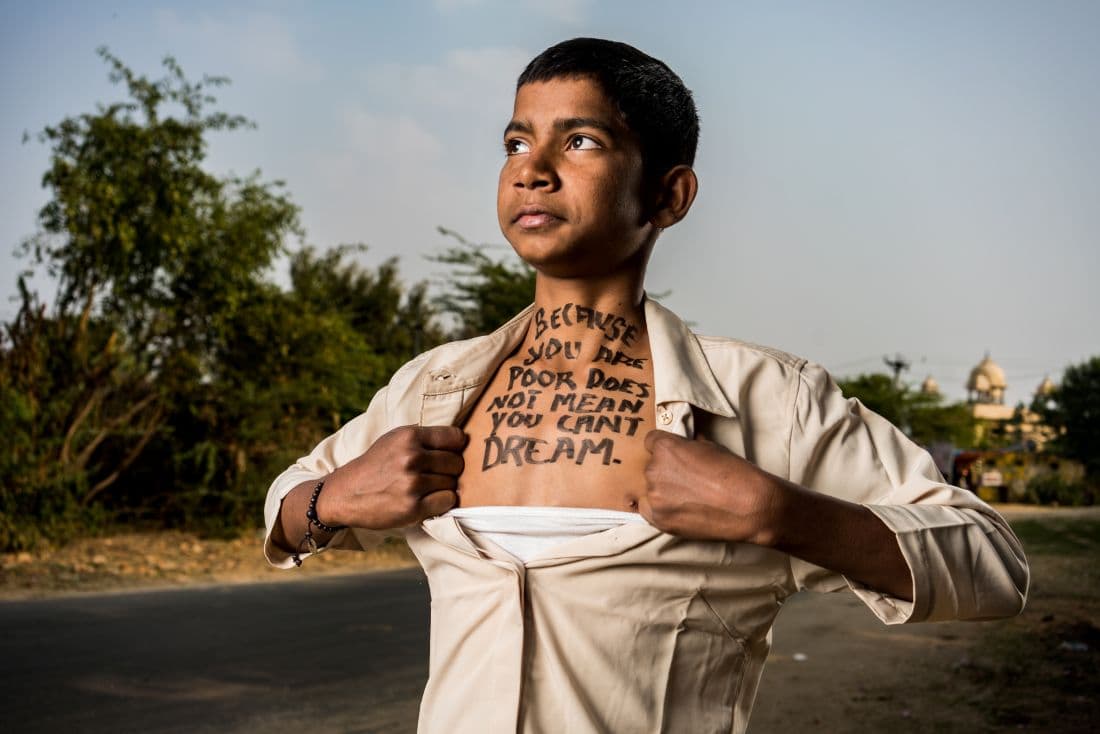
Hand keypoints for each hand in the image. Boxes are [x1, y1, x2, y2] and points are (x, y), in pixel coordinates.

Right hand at [319, 425, 466, 529]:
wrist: (345, 494)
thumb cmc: (376, 465)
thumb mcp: (395, 439)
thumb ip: (425, 438)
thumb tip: (463, 441)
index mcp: (409, 436)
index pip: (455, 438)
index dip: (456, 447)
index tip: (448, 453)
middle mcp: (411, 458)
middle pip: (457, 463)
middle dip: (450, 470)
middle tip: (433, 474)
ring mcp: (412, 484)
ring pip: (453, 483)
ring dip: (444, 487)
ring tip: (425, 488)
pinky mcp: (412, 508)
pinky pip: (447, 502)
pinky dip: (441, 502)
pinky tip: (426, 500)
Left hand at [639, 430, 780, 545]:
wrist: (749, 506)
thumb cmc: (734, 473)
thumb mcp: (710, 447)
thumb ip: (688, 446)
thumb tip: (684, 446)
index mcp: (665, 448)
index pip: (650, 442)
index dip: (664, 449)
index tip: (673, 457)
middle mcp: (655, 469)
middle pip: (651, 466)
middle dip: (665, 471)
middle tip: (686, 480)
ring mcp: (655, 496)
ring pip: (650, 489)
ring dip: (663, 492)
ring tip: (689, 498)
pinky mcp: (659, 519)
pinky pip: (649, 510)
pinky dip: (661, 510)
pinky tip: (680, 510)